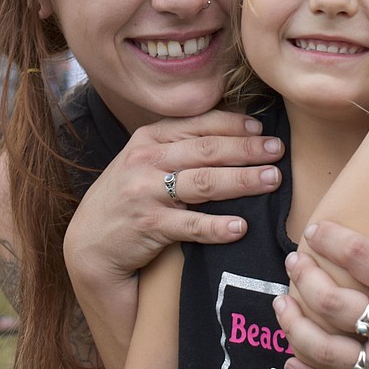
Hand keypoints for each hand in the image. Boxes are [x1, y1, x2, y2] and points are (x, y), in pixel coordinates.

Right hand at [65, 110, 284, 289]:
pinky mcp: (148, 226)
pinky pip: (191, 226)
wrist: (89, 243)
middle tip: (279, 151)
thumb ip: (178, 145)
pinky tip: (241, 227)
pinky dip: (218, 226)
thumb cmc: (128, 197)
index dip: (234, 125)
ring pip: (205, 183)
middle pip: (208, 150)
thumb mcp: (144, 162)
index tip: (262, 130)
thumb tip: (234, 130)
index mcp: (148, 138)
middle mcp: (146, 160)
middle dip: (248, 150)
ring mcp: (146, 193)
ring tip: (273, 180)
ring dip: (243, 181)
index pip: (199, 125)